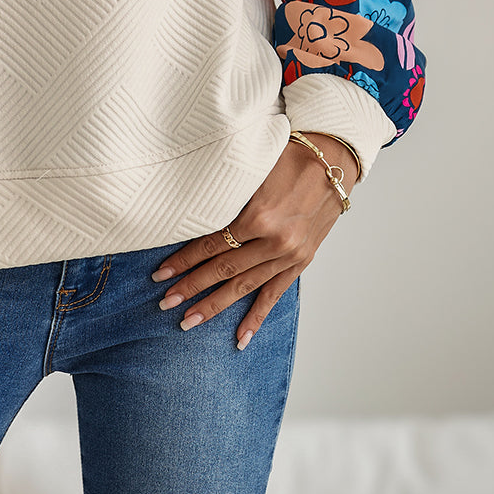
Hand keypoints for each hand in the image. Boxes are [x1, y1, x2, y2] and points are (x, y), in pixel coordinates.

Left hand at [150, 132, 358, 349]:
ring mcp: (290, 255)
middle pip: (223, 269)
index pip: (210, 244)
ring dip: (215, 306)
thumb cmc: (288, 155)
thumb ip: (226, 196)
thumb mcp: (253, 170)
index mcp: (259, 215)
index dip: (184, 260)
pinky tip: (240, 337)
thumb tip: (189, 213)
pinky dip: (256, 316)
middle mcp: (274, 241)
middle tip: (165, 303)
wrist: (333, 159)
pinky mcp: (301, 261)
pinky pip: (274, 294)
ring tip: (189, 321)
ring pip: (244, 286)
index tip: (161, 274)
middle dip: (191, 288)